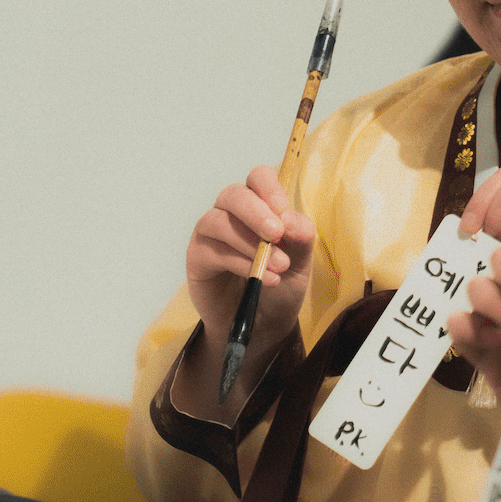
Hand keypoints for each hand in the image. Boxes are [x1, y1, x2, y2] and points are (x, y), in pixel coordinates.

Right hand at [177, 166, 315, 415]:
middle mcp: (231, 212)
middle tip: (277, 234)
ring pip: (219, 221)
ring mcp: (211, 233)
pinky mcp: (198, 257)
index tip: (284, 211)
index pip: (258, 178)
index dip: (269, 188)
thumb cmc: (282, 283)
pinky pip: (213, 251)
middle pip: (233, 194)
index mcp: (260, 204)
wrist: (264, 324)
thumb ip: (301, 235)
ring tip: (278, 267)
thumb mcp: (302, 260)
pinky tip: (262, 279)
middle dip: (256, 212)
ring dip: (250, 243)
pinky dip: (239, 263)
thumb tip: (290, 219)